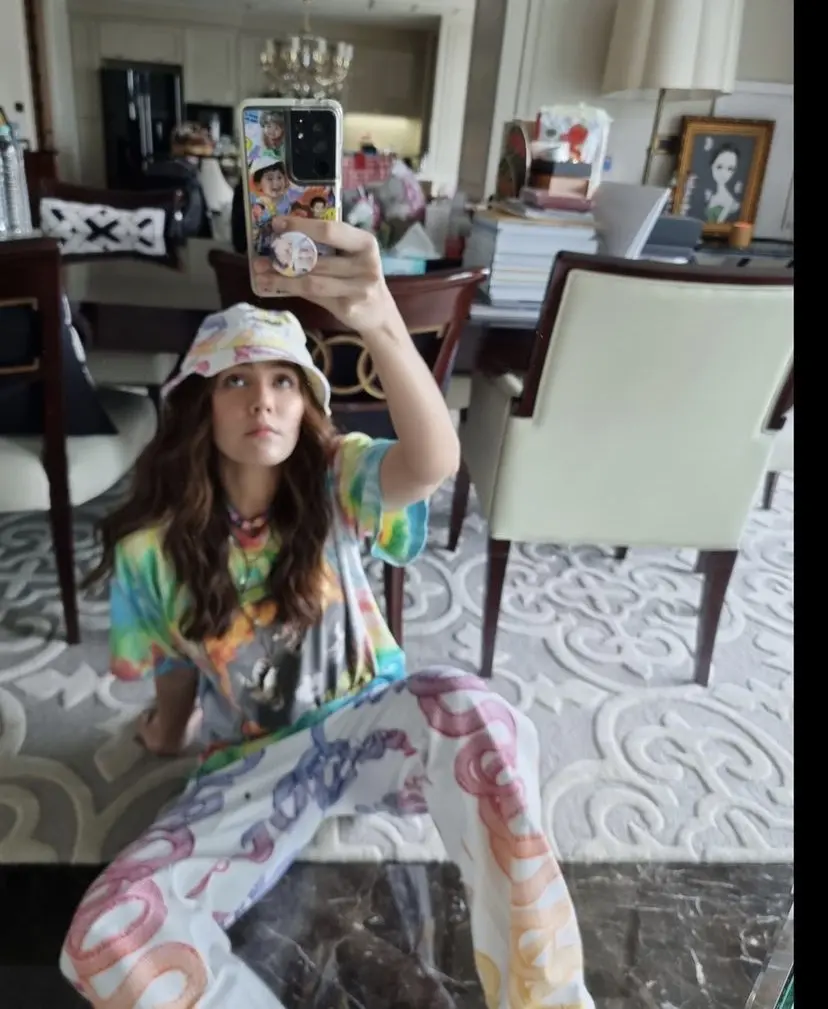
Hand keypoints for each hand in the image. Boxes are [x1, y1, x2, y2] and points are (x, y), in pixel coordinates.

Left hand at [251, 217, 400, 336]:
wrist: (379, 313)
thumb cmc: (359, 278)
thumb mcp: (353, 257)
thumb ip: (328, 247)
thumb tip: (284, 236)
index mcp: (365, 243)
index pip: (329, 231)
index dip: (301, 226)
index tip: (276, 225)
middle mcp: (366, 264)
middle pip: (317, 258)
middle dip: (286, 256)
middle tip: (262, 256)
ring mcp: (359, 288)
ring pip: (312, 281)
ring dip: (283, 278)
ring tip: (261, 274)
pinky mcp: (349, 307)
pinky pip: (314, 297)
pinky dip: (293, 290)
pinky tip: (276, 287)